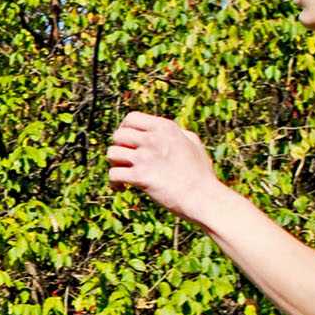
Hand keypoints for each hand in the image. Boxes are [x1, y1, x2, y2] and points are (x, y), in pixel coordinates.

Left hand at [107, 111, 221, 221]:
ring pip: (112, 153)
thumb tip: (163, 131)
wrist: (202, 197)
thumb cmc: (200, 174)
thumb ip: (177, 133)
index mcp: (165, 128)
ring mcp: (145, 157)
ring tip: (124, 173)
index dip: (124, 128)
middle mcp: (153, 139)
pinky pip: (113, 174)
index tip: (126, 141)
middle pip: (118, 135)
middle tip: (125, 161)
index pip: (132, 117)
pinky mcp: (140, 176)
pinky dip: (114, 183)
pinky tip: (122, 188)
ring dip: (115, 164)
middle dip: (119, 148)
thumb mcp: (193, 144)